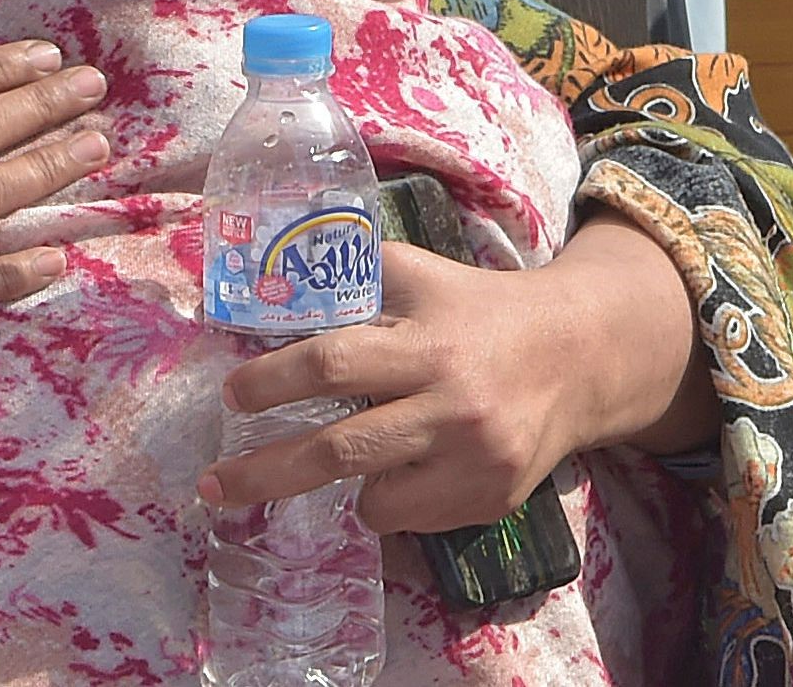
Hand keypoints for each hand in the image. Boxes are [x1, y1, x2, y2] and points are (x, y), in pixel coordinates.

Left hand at [196, 244, 578, 531]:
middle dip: (265, 471)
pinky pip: (412, 518)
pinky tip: (399, 467)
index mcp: (427, 344)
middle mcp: (451, 407)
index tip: (232, 396)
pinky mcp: (490, 501)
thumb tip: (274, 285)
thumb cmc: (481, 309)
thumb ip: (355, 275)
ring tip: (323, 466)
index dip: (272, 381)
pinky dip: (388, 499)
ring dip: (336, 485)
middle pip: (339, 450)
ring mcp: (474, 462)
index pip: (331, 365)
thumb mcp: (421, 273)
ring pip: (374, 499)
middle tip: (214, 485)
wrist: (578, 356)